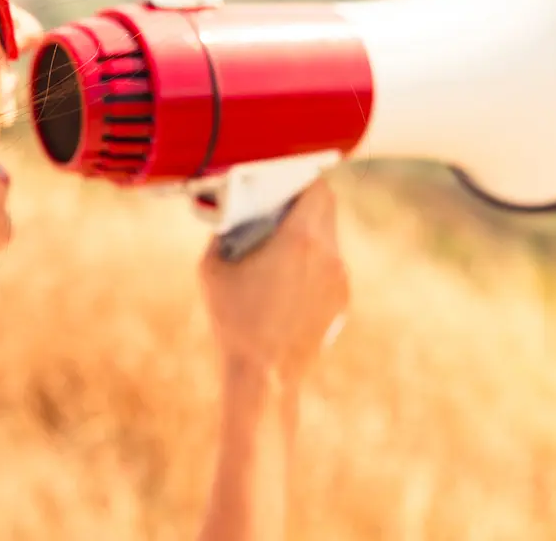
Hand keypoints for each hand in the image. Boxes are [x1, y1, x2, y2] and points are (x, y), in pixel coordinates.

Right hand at [199, 178, 348, 382]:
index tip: (283, 179)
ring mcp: (340, 280)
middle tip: (276, 207)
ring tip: (278, 247)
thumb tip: (228, 210)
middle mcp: (329, 255)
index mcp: (302, 239)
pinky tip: (286, 281)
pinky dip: (312, 263)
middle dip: (303, 203)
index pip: (317, 186)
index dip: (301, 178)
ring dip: (308, 234)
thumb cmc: (234, 321)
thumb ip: (225, 230)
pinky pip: (330, 266)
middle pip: (327, 208)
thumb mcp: (214, 267)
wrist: (264, 376)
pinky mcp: (341, 301)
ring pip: (329, 238)